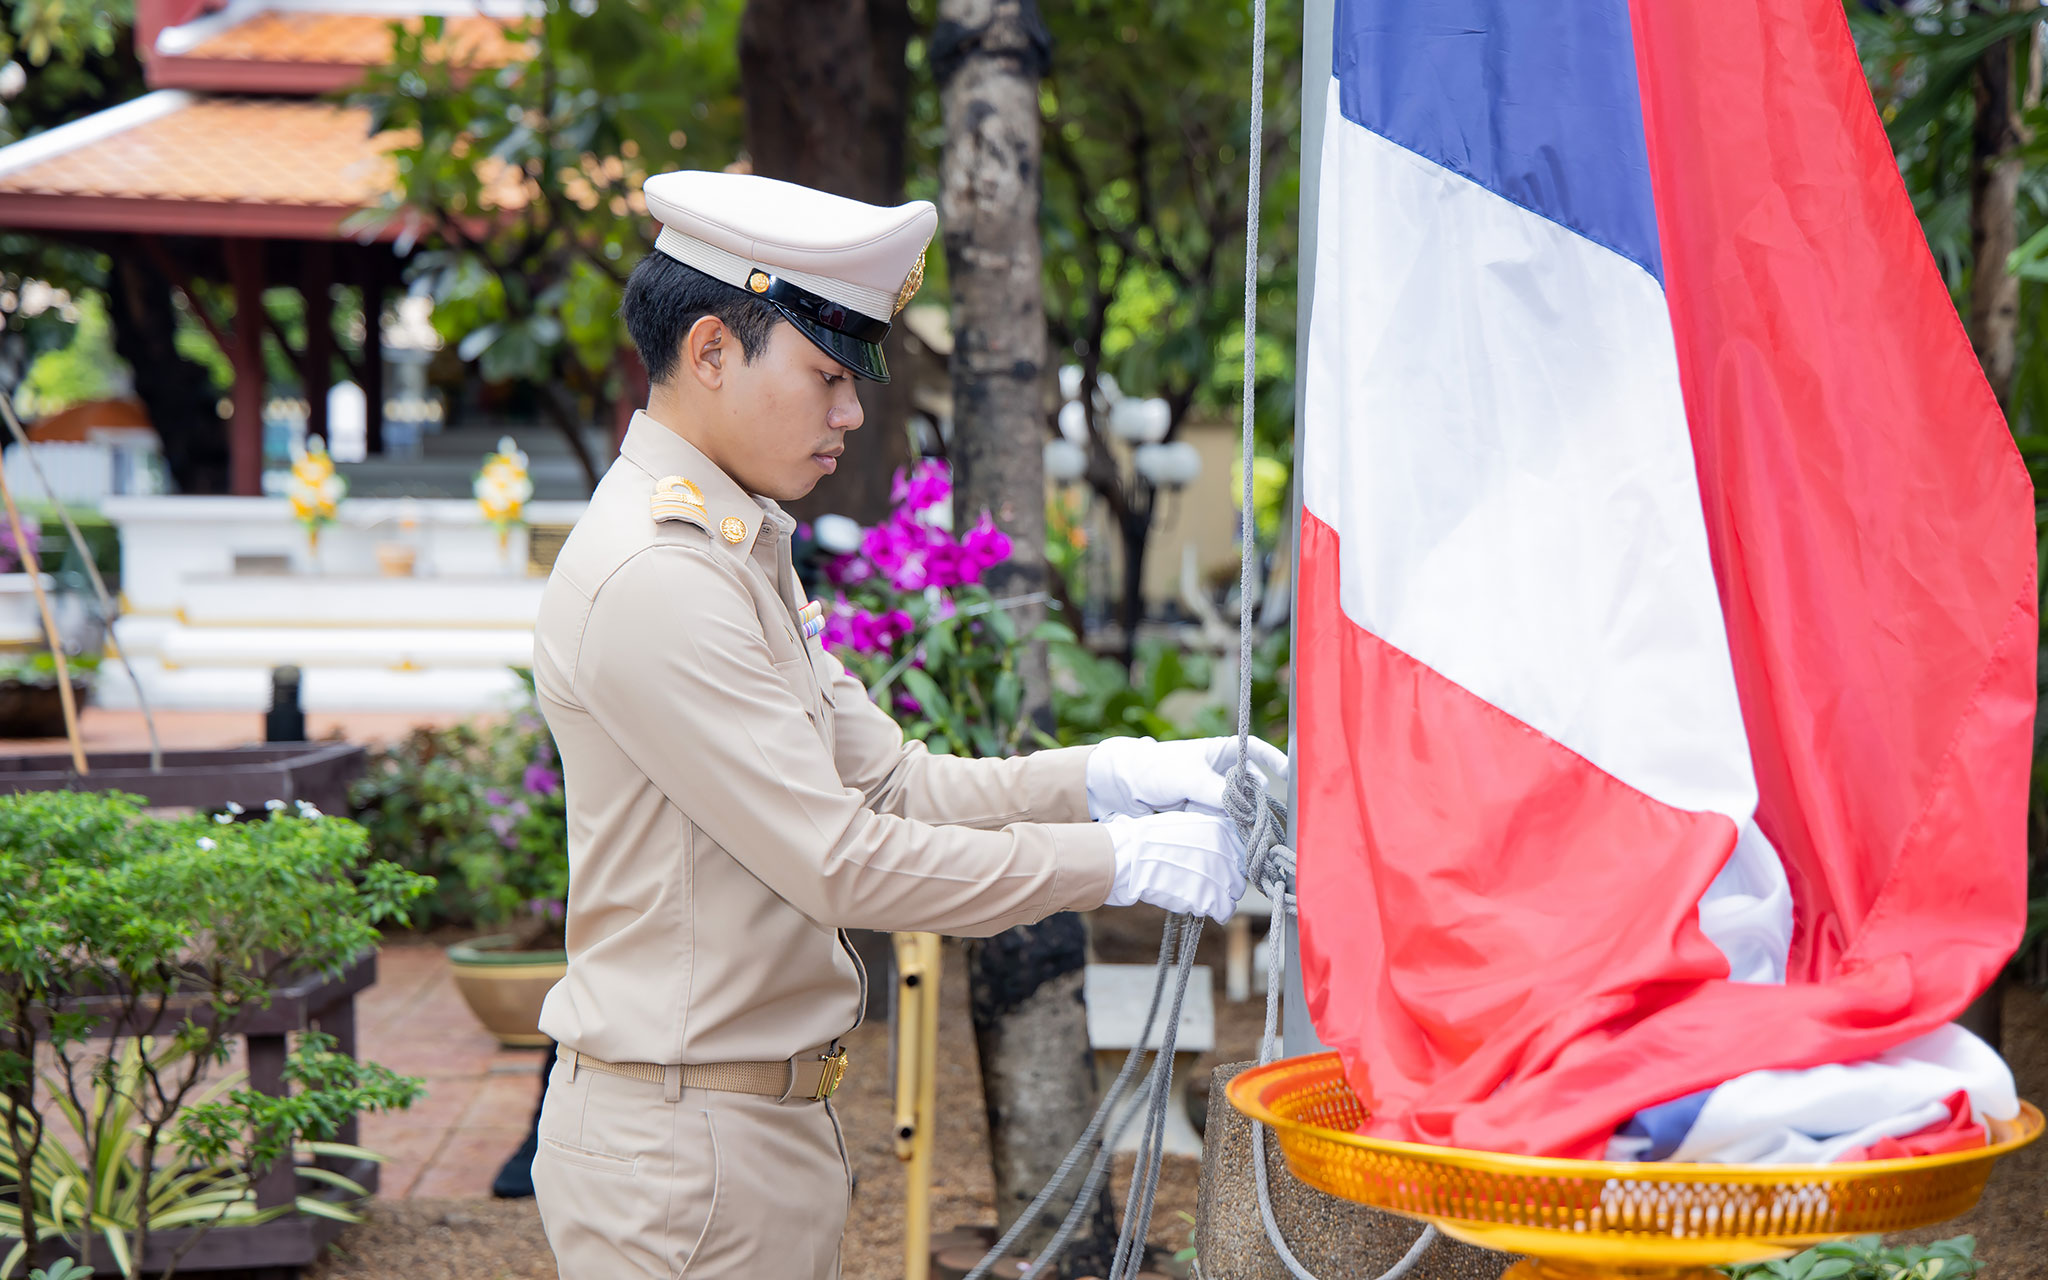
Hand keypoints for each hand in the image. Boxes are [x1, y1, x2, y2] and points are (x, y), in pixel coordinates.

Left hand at [1085, 735, 1288, 819]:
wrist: (1123, 787)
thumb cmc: (1155, 769)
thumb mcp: (1188, 777)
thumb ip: (1217, 792)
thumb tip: (1243, 811)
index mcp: (1220, 751)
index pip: (1255, 750)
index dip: (1274, 759)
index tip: (1291, 772)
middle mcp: (1221, 771)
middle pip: (1251, 784)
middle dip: (1261, 799)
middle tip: (1267, 815)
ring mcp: (1213, 793)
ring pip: (1240, 806)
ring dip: (1246, 818)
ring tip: (1255, 832)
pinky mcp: (1204, 812)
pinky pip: (1225, 821)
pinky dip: (1231, 829)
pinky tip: (1237, 840)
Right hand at [1101, 810, 1247, 923]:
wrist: (1129, 859)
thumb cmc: (1149, 840)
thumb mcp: (1185, 823)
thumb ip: (1210, 834)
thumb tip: (1224, 847)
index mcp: (1220, 829)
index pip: (1241, 850)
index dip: (1231, 861)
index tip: (1220, 866)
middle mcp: (1224, 851)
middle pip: (1239, 873)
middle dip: (1225, 879)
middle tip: (1205, 881)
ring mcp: (1218, 875)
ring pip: (1234, 893)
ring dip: (1220, 895)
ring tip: (1200, 893)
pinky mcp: (1209, 898)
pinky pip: (1225, 910)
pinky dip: (1216, 912)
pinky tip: (1202, 906)